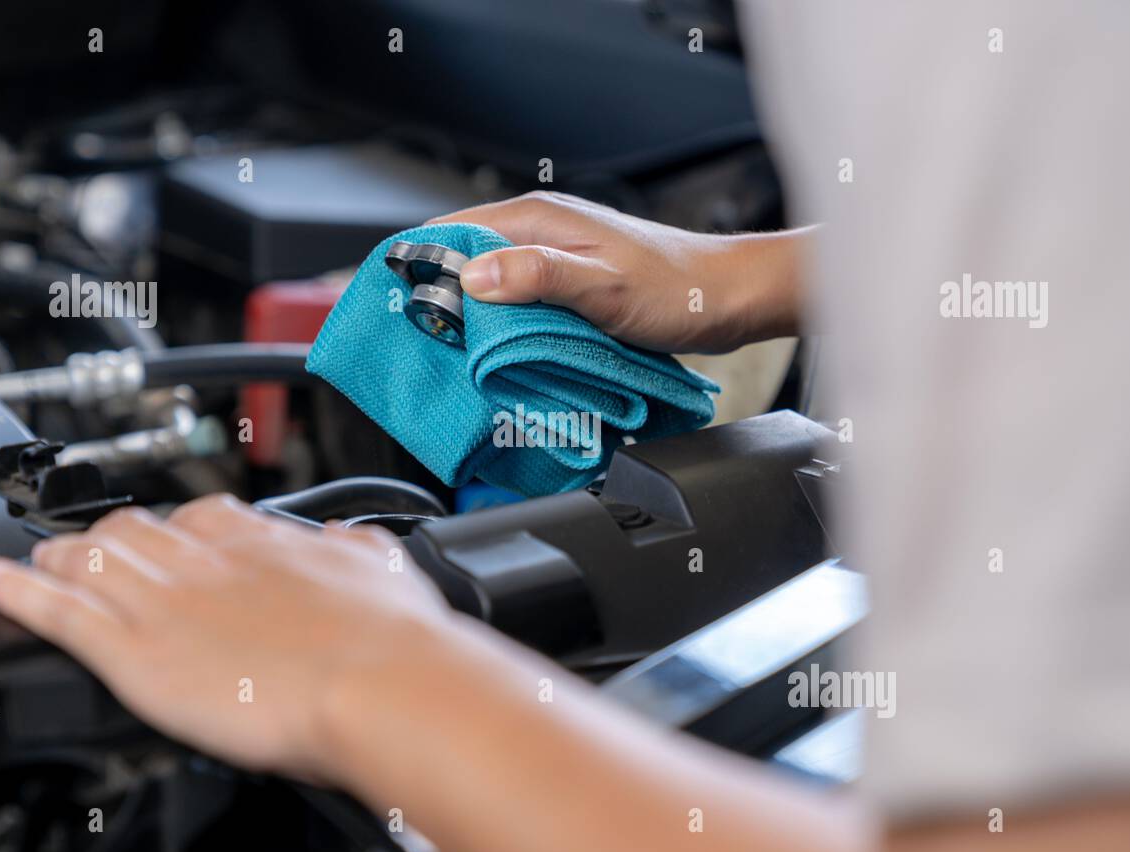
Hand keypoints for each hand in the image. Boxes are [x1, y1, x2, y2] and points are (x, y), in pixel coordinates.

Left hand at [0, 495, 473, 785]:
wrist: (381, 682)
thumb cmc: (393, 639)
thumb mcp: (385, 571)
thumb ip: (358, 550)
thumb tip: (351, 541)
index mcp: (265, 543)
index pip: (201, 516)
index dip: (176, 526)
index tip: (169, 536)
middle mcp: (209, 561)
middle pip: (135, 532)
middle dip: (111, 538)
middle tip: (95, 550)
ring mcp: (167, 602)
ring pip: (91, 562)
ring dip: (63, 560)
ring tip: (42, 564)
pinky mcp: (137, 652)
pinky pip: (61, 612)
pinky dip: (22, 594)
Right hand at [429, 191, 809, 352]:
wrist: (728, 299)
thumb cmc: (676, 290)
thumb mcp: (602, 287)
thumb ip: (537, 276)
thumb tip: (472, 275)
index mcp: (536, 218)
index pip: (450, 231)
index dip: (419, 268)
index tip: (402, 310)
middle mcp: (539, 231)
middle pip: (463, 259)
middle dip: (440, 299)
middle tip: (429, 346)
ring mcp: (553, 257)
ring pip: (489, 284)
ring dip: (473, 317)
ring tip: (458, 355)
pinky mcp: (567, 284)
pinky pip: (518, 301)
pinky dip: (504, 325)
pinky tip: (501, 353)